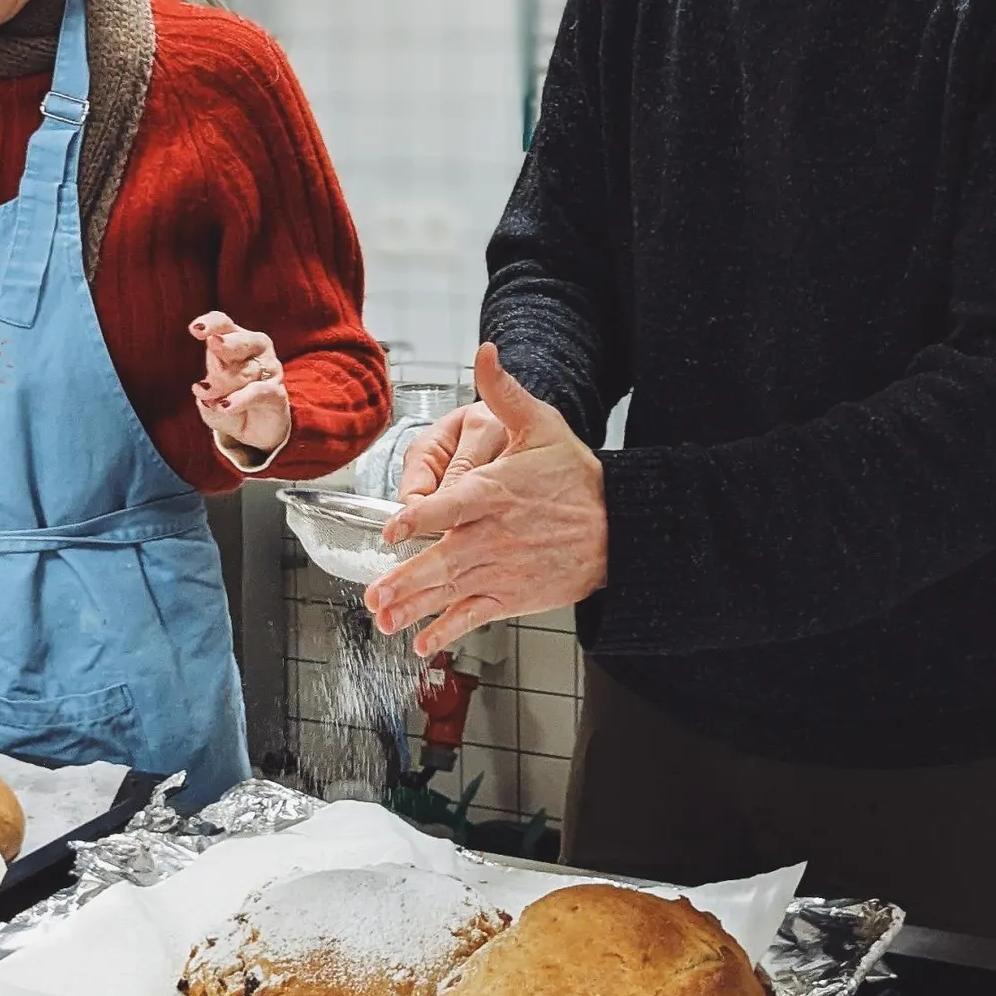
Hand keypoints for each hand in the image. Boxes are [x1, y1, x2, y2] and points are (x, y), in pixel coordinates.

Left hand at [190, 311, 290, 458]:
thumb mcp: (210, 397)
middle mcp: (255, 349)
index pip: (223, 324)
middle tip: (213, 345)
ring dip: (224, 387)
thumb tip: (204, 387)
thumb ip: (207, 390)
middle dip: (225, 345)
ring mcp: (270, 369)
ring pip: (244, 371)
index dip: (211, 324)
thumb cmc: (228, 404)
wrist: (254, 431)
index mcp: (234, 340)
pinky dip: (240, 398)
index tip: (195, 330)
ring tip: (214, 401)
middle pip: (238, 341)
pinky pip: (258, 391)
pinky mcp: (277, 392)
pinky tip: (225, 405)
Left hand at [364, 342, 606, 654]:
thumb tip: (485, 352)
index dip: (420, 518)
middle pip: (444, 561)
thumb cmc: (575, 476)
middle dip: (407, 580)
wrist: (619, 527)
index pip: (451, 506)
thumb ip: (503, 392)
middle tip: (376, 594)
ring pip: (452, 592)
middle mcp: (495, 536)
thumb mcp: (541, 425)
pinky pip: (475, 616)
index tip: (393, 529)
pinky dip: (449, 630)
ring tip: (385, 619)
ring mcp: (503, 571)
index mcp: (495, 493)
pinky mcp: (513, 595)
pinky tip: (425, 642)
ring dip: (415, 608)